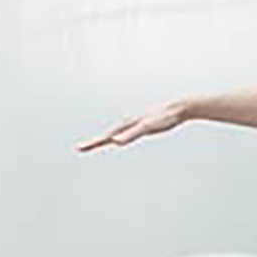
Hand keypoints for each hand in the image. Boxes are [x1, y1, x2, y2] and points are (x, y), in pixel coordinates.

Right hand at [77, 99, 194, 153]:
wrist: (177, 108)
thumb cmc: (163, 118)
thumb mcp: (146, 127)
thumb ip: (131, 135)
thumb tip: (115, 142)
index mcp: (126, 125)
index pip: (105, 137)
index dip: (92, 143)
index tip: (79, 148)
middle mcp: (127, 124)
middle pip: (106, 136)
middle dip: (93, 142)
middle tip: (80, 148)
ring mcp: (134, 125)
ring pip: (115, 134)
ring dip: (103, 140)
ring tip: (94, 145)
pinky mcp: (141, 127)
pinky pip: (124, 134)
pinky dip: (117, 138)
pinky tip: (118, 140)